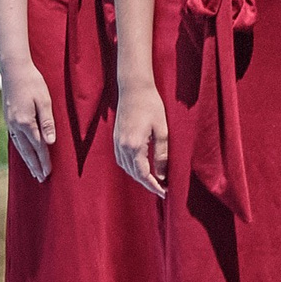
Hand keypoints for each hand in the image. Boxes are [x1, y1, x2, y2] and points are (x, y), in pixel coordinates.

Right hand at [1, 63, 55, 182]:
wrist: (14, 70)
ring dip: (27, 160)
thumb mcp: (45, 101)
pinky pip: (15, 139)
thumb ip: (47, 122)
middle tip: (41, 178)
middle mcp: (15, 125)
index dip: (44, 160)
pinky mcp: (8, 118)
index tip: (49, 172)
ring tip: (34, 171)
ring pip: (19, 146)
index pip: (37, 146)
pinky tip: (24, 153)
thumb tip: (50, 143)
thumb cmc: (33, 82)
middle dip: (35, 165)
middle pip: (27, 150)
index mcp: (25, 122)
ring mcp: (9, 122)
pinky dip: (20, 149)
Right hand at [112, 83, 168, 197]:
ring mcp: (116, 143)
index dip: (154, 185)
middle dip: (147, 183)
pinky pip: (122, 160)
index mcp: (134, 146)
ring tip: (154, 181)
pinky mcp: (116, 138)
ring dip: (139, 176)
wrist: (133, 88)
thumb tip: (162, 174)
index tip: (165, 193)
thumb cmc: (151, 106)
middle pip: (133, 173)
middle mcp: (122, 147)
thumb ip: (162, 154)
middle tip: (162, 190)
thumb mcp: (163, 130)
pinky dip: (131, 168)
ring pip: (126, 168)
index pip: (143, 174)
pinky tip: (141, 168)